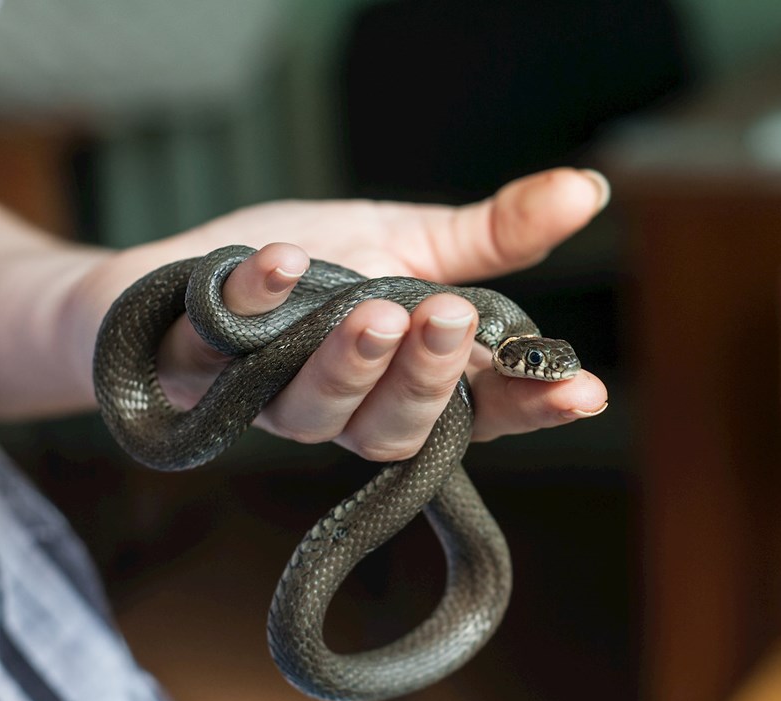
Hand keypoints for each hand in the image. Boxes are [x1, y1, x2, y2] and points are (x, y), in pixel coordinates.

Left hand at [117, 168, 609, 458]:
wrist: (193, 273)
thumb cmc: (313, 271)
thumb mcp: (412, 241)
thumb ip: (494, 234)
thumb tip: (587, 191)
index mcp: (409, 379)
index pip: (483, 410)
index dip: (531, 406)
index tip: (581, 390)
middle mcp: (348, 406)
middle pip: (398, 427)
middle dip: (429, 376)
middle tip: (448, 316)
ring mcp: (274, 396)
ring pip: (318, 414)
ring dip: (350, 363)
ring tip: (378, 311)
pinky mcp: (203, 369)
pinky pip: (223, 351)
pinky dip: (255, 301)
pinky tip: (278, 262)